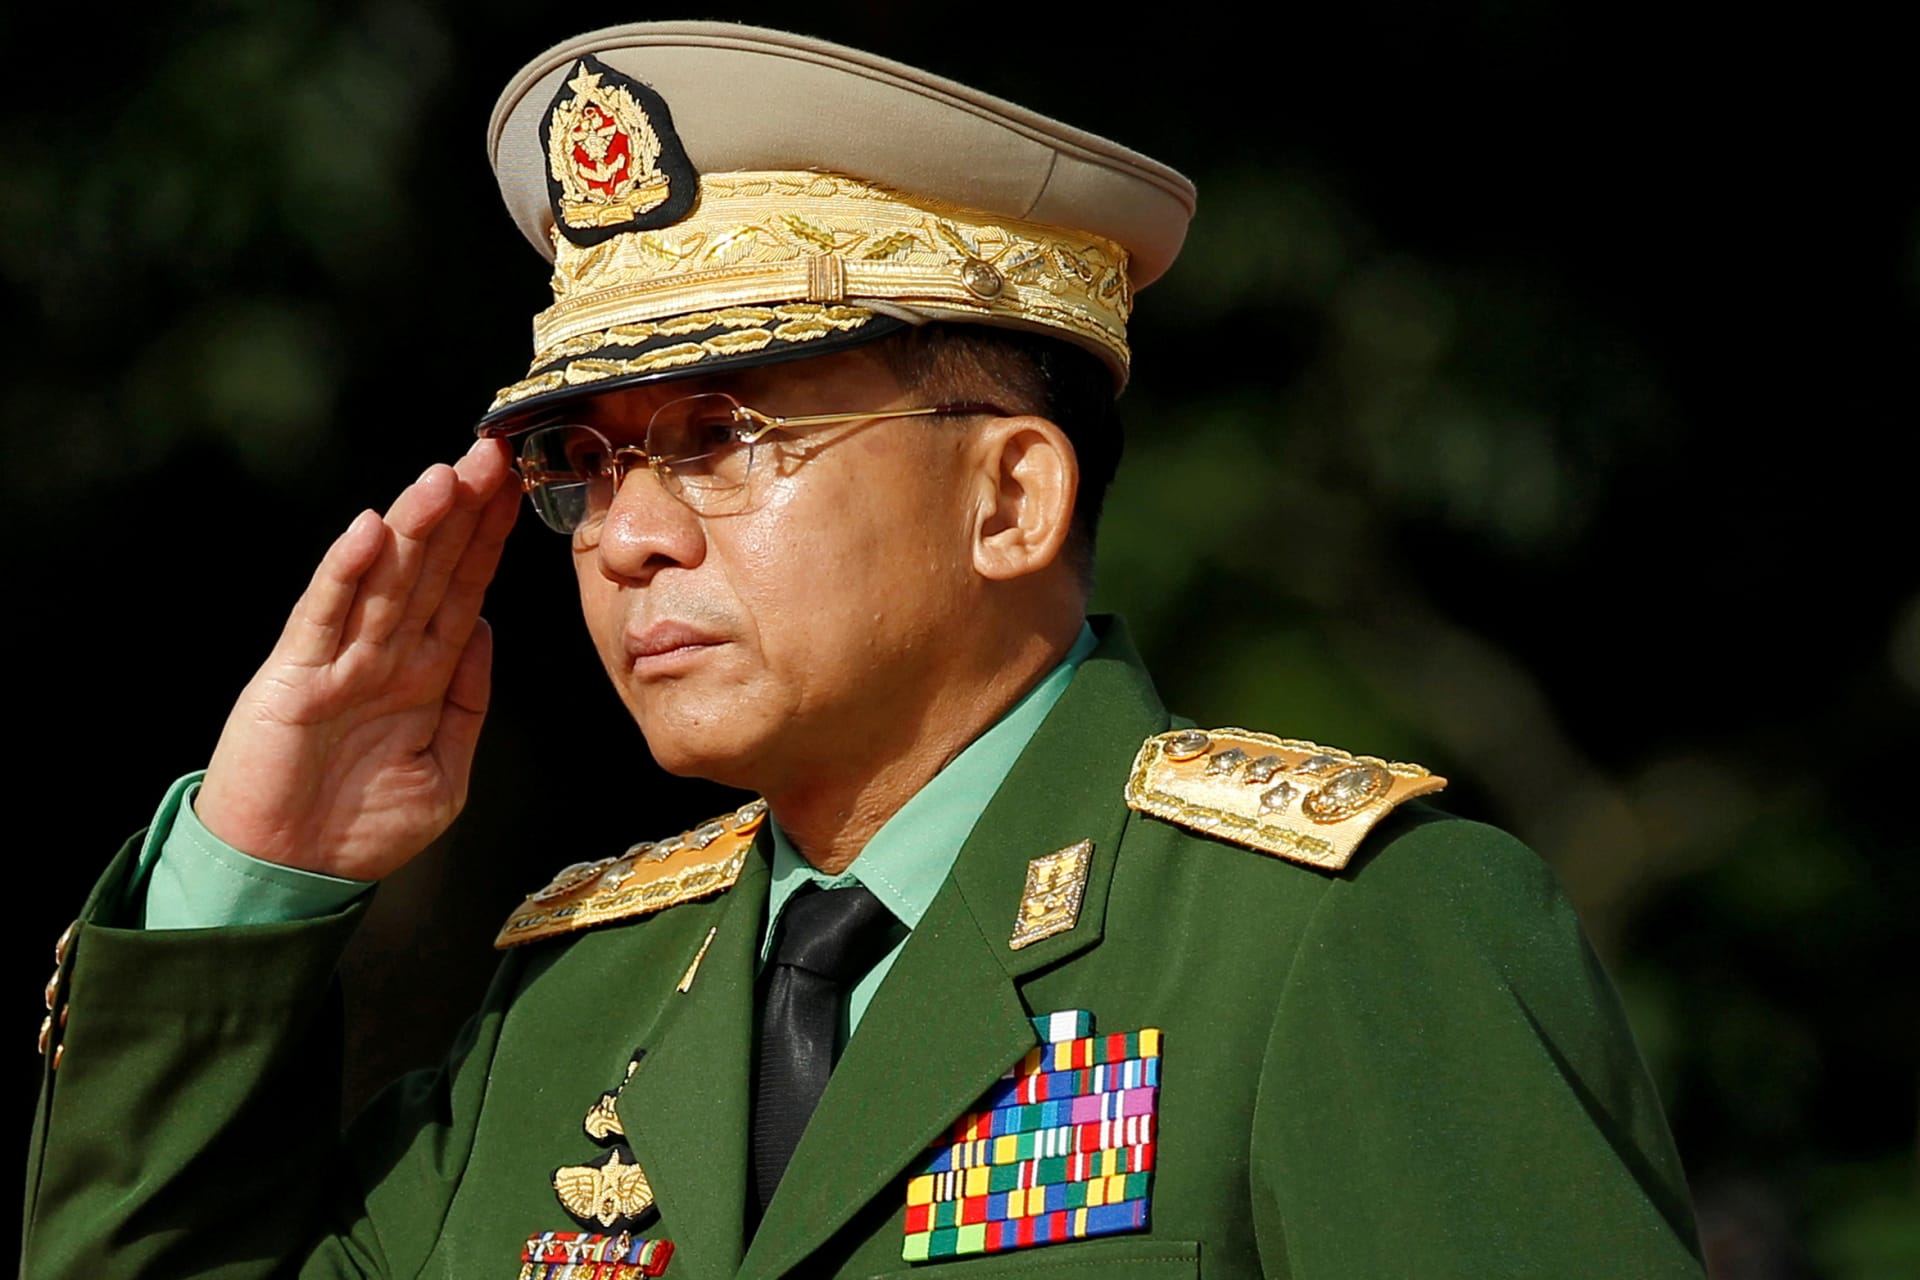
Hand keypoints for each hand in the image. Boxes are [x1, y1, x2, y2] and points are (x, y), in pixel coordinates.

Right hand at [195, 437, 521, 879]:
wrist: (292, 875)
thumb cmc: (364, 827)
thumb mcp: (446, 769)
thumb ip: (470, 702)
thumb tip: (487, 632)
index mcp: (426, 672)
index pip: (465, 588)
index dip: (489, 538)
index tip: (519, 487)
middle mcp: (386, 653)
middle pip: (430, 567)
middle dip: (461, 512)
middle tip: (492, 454)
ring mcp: (340, 660)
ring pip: (384, 578)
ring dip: (414, 527)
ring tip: (445, 477)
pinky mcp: (295, 679)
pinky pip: (324, 617)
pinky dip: (345, 573)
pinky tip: (368, 532)